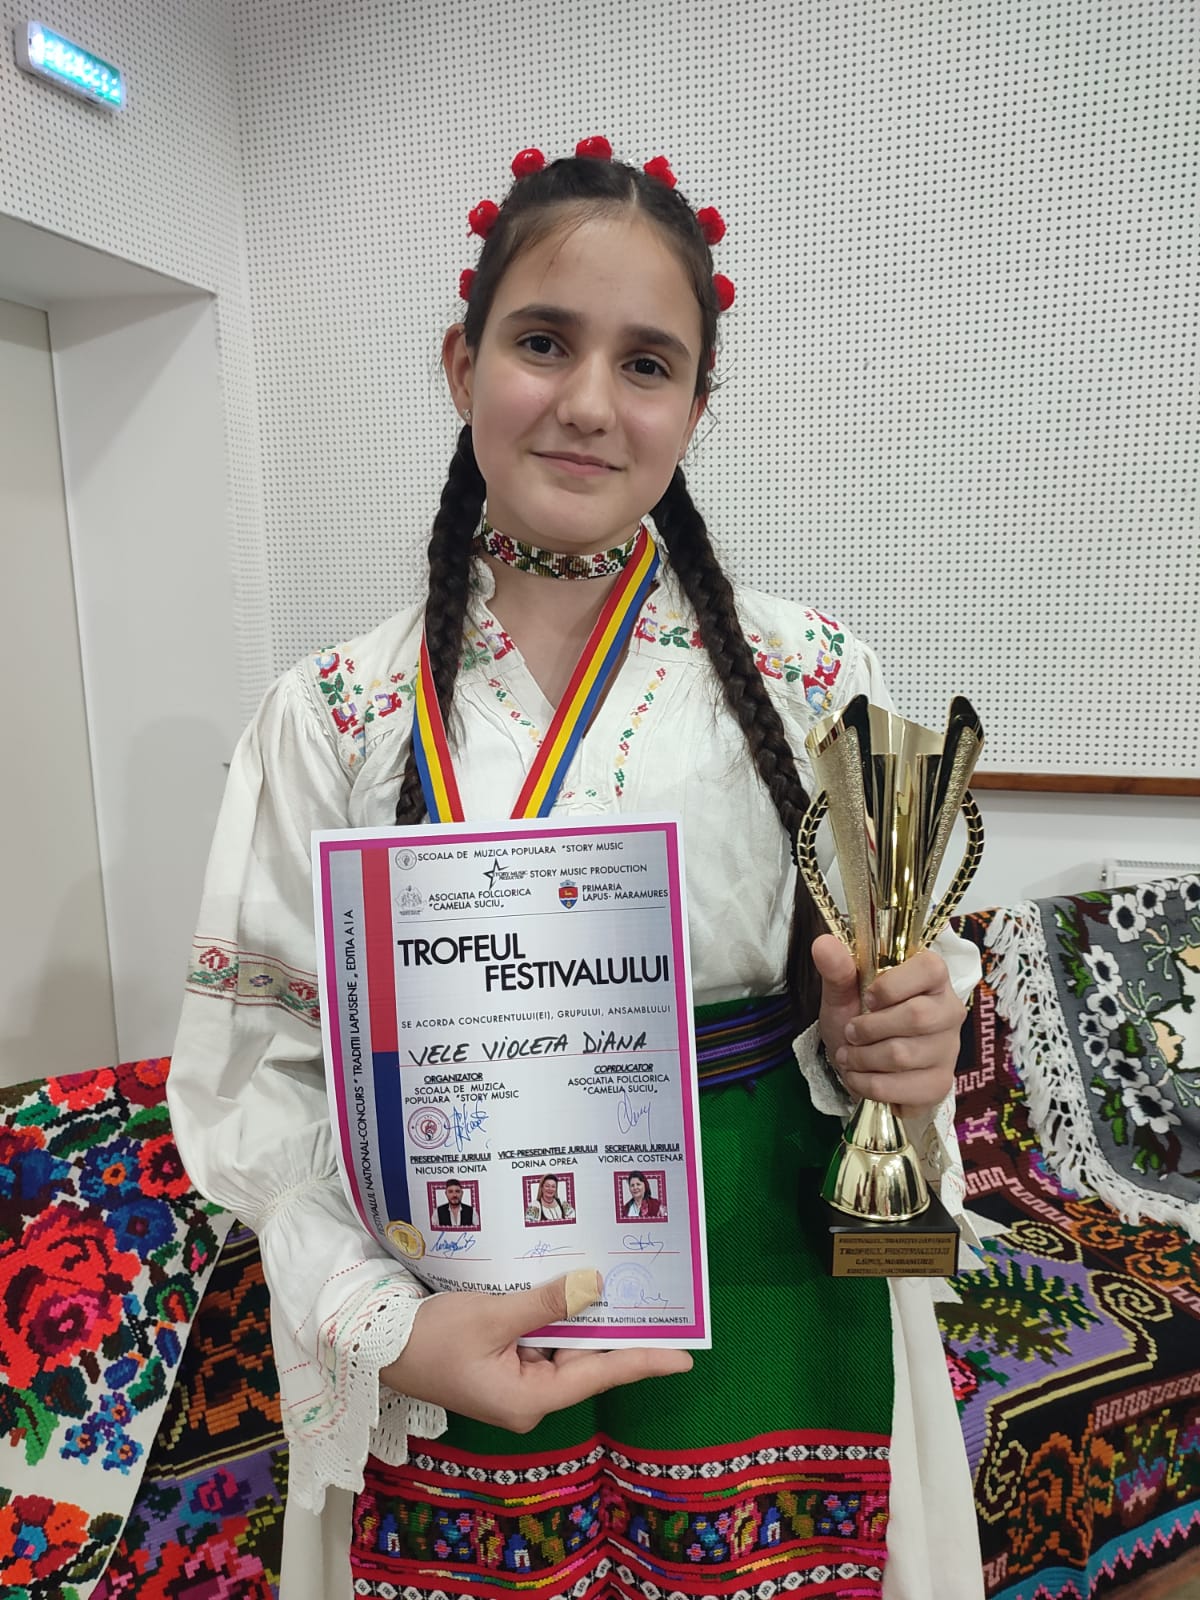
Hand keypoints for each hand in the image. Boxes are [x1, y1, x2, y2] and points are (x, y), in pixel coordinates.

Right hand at [380, 1270, 691, 1431]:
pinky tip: (571, 1286)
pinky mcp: (502, 1367)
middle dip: (613, 1325)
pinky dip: (555, 1317)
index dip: (644, 1360)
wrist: (375, 1346)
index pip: (599, 1374)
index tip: (685, 1356)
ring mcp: (515, 1384)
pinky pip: (541, 1341)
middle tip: (653, 1295)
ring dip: (581, 1315)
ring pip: (563, 1346)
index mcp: (529, 1399)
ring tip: (618, 1281)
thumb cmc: (430, 1337)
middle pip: (584, 1358)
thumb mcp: (491, 1316)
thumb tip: (593, 1285)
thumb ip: (545, 1303)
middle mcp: (529, 1398)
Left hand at [812, 933, 964, 1112]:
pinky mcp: (939, 1084)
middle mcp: (949, 1011)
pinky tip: (859, 1076)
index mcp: (931, 978)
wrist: (863, 1066)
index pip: (930, 968)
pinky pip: (899, 1087)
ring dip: (862, 1057)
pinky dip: (867, 1084)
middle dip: (869, 1027)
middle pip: (916, 1016)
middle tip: (851, 1032)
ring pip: (903, 1055)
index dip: (893, 984)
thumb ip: (838, 970)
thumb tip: (823, 943)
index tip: (868, 997)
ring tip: (849, 1055)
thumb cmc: (860, 1020)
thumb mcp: (844, 994)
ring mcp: (949, 1050)